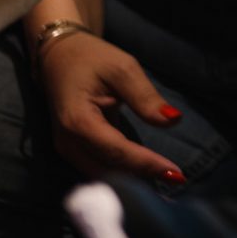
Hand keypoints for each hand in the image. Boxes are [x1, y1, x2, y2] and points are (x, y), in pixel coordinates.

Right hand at [38, 31, 184, 183]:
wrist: (59, 57)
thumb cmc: (92, 59)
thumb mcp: (123, 69)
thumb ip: (146, 98)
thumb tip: (173, 120)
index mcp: (78, 121)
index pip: (117, 151)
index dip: (146, 164)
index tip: (177, 174)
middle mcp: (68, 142)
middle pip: (109, 169)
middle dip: (141, 178)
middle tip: (177, 180)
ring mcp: (67, 149)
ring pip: (102, 174)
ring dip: (132, 180)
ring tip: (166, 180)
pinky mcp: (73, 149)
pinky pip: (98, 167)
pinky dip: (122, 172)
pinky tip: (146, 173)